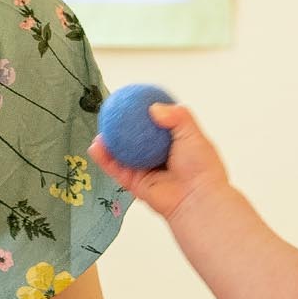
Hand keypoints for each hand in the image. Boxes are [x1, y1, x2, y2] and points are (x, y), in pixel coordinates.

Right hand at [90, 101, 231, 222]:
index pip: (157, 125)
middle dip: (124, 128)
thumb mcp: (193, 133)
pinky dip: (105, 159)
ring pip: (123, 154)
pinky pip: (117, 169)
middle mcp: (159, 157)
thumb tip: (154, 108)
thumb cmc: (201, 167)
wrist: (195, 197)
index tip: (134, 101)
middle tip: (113, 113)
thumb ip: (177, 116)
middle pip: (137, 140)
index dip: (146, 113)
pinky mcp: (135, 184)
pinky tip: (96, 146)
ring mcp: (146, 170)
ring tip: (101, 128)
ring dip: (110, 142)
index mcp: (175, 143)